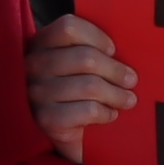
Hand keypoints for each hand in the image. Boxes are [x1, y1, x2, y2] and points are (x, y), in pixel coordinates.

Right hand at [24, 13, 135, 161]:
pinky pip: (87, 110)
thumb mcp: (80, 65)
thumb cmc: (78, 93)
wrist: (66, 137)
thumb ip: (93, 49)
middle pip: (85, 58)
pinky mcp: (45, 120)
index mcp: (40, 44)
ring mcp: (35, 94)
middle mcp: (32, 66)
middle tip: (131, 81)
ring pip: (90, 86)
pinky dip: (105, 113)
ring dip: (117, 95)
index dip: (97, 38)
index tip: (112, 51)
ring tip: (128, 100)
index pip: (68, 27)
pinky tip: (109, 115)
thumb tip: (130, 43)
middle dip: (116, 71)